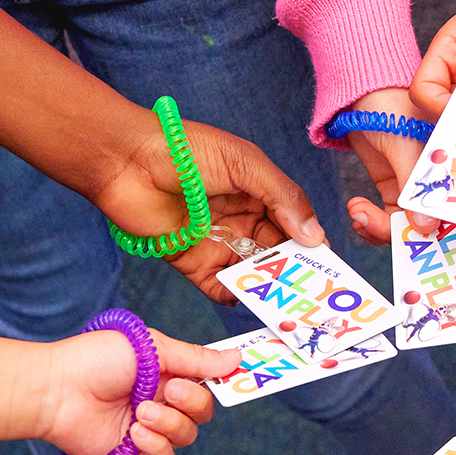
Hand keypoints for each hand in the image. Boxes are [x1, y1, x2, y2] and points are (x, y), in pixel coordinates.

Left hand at [41, 329, 239, 454]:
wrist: (54, 390)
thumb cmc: (96, 360)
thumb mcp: (152, 349)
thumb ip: (195, 358)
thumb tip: (237, 357)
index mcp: (165, 374)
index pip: (206, 382)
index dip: (220, 382)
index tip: (233, 378)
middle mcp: (159, 401)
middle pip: (202, 412)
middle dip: (193, 403)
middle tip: (170, 392)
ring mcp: (146, 429)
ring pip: (186, 436)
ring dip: (170, 425)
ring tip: (141, 414)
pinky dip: (157, 446)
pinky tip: (136, 433)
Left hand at [95, 117, 322, 305]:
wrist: (126, 160)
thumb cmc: (187, 150)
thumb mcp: (246, 164)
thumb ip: (283, 197)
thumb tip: (315, 236)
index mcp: (260, 195)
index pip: (296, 224)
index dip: (312, 244)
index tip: (329, 267)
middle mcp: (243, 221)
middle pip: (278, 253)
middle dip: (295, 272)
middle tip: (313, 293)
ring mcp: (219, 243)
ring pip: (253, 273)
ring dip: (270, 288)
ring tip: (287, 304)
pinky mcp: (193, 262)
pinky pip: (220, 287)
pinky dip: (234, 297)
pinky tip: (248, 302)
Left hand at [341, 87, 439, 243]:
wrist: (358, 91)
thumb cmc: (388, 103)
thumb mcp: (404, 142)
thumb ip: (415, 183)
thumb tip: (426, 228)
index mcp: (453, 164)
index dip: (445, 229)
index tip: (422, 237)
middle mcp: (438, 179)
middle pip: (432, 223)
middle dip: (406, 235)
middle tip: (380, 229)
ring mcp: (415, 186)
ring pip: (407, 225)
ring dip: (381, 229)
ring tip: (359, 214)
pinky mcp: (394, 189)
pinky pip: (388, 218)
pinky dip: (372, 222)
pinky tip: (358, 213)